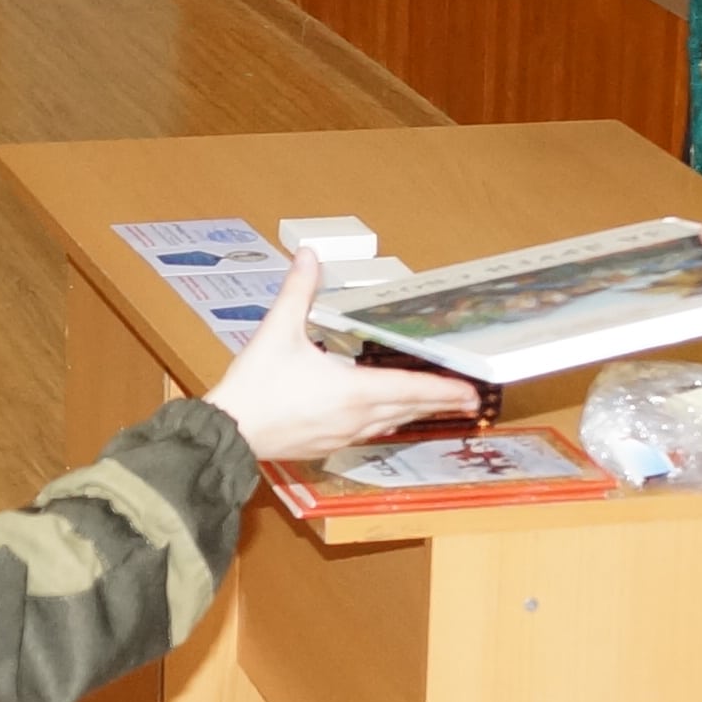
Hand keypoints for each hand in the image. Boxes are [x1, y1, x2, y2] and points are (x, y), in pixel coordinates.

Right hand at [200, 277, 481, 462]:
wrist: (229, 432)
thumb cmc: (256, 385)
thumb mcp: (278, 331)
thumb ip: (298, 291)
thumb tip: (309, 255)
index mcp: (353, 391)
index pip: (411, 389)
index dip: (444, 390)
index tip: (473, 394)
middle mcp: (356, 417)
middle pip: (408, 409)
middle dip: (439, 402)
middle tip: (467, 399)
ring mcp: (343, 436)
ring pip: (390, 424)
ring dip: (413, 413)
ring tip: (431, 405)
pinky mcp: (327, 446)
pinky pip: (368, 434)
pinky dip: (385, 423)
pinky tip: (384, 419)